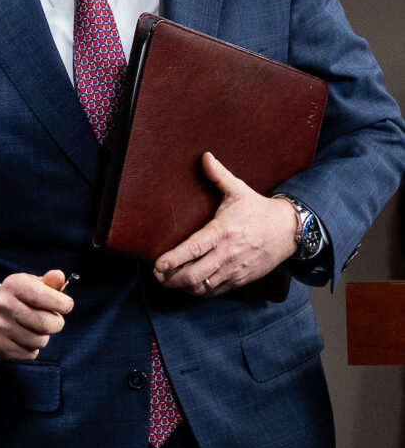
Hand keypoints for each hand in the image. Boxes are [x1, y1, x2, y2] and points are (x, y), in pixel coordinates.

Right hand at [0, 270, 73, 359]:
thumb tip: (59, 276)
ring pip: (40, 341)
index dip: (62, 304)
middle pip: (46, 323)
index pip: (43, 296)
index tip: (66, 305)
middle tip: (52, 320)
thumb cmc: (18, 298)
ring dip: (43, 337)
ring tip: (34, 328)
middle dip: (56, 323)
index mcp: (13, 285)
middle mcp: (2, 304)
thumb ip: (50, 282)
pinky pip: (30, 353)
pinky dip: (32, 348)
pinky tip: (23, 338)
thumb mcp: (32, 284)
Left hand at [153, 152, 299, 296]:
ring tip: (168, 281)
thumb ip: (218, 175)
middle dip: (172, 278)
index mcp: (223, 231)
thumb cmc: (259, 210)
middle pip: (195, 274)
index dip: (174, 259)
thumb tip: (204, 156)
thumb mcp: (239, 190)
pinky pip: (216, 291)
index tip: (157, 265)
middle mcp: (228, 253)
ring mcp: (235, 269)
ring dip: (183, 287)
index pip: (194, 249)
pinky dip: (200, 291)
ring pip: (204, 286)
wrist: (290, 231)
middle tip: (157, 275)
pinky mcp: (241, 279)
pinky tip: (189, 286)